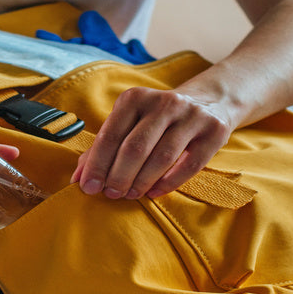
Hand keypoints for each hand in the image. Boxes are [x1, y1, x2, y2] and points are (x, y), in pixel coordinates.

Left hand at [73, 87, 232, 199]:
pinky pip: (189, 165)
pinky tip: (154, 192)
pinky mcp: (214, 132)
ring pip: (162, 157)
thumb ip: (103, 147)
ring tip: (131, 195)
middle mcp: (164, 103)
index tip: (88, 187)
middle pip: (135, 147)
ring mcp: (192, 116)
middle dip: (119, 176)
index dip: (97, 164)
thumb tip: (78, 178)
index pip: (111, 134)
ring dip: (142, 181)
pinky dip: (168, 183)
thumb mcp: (130, 122)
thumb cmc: (157, 119)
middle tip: (111, 194)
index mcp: (136, 98)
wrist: (209, 102)